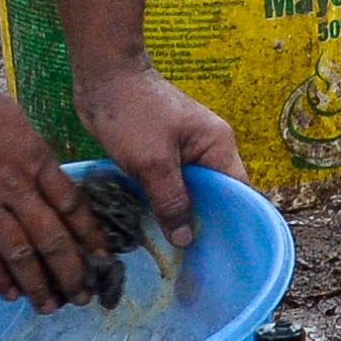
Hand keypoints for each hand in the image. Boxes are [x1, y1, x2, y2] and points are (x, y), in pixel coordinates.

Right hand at [0, 72, 111, 309]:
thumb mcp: (16, 119)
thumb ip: (32, 150)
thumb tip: (44, 169)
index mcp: (36, 159)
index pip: (72, 205)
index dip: (90, 235)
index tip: (103, 257)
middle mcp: (18, 187)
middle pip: (53, 237)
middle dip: (71, 270)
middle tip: (83, 296)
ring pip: (21, 253)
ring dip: (39, 284)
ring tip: (50, 307)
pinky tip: (11, 294)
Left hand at [71, 59, 245, 253]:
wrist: (102, 78)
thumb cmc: (132, 113)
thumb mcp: (152, 162)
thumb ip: (171, 201)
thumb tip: (186, 240)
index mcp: (217, 145)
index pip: (238, 191)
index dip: (233, 222)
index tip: (223, 253)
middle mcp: (207, 150)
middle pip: (213, 197)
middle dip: (201, 226)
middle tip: (192, 262)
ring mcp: (183, 153)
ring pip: (187, 195)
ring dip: (177, 217)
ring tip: (170, 252)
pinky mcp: (160, 156)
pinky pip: (167, 188)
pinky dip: (160, 205)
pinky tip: (150, 228)